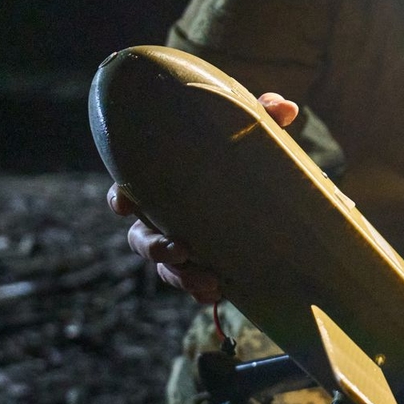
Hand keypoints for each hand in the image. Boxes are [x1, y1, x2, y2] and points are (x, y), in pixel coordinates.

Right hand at [108, 92, 298, 302]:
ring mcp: (182, 244)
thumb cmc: (242, 149)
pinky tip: (220, 294)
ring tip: (209, 283)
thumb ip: (262, 115)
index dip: (120, 199)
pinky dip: (203, 292)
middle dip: (155, 248)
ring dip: (182, 277)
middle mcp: (164, 218)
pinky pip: (195, 284)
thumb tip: (284, 108)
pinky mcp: (205, 264)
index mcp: (162, 184)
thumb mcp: (252, 129)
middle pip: (141, 238)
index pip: (127, 192)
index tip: (125, 204)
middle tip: (180, 250)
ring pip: (167, 268)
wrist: (267, 185)